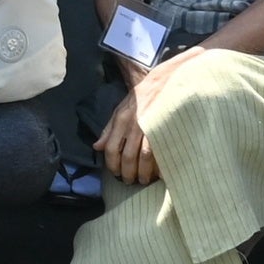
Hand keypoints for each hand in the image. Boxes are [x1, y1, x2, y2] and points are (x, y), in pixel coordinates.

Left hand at [97, 73, 159, 187]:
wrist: (165, 82)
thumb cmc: (141, 97)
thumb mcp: (120, 109)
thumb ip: (109, 129)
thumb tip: (96, 146)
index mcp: (121, 120)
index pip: (111, 148)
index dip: (111, 164)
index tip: (114, 173)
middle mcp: (135, 126)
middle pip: (128, 156)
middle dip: (127, 173)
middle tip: (129, 181)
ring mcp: (152, 129)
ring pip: (145, 158)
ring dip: (143, 173)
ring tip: (143, 180)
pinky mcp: (167, 131)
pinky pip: (161, 154)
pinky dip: (159, 166)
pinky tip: (158, 173)